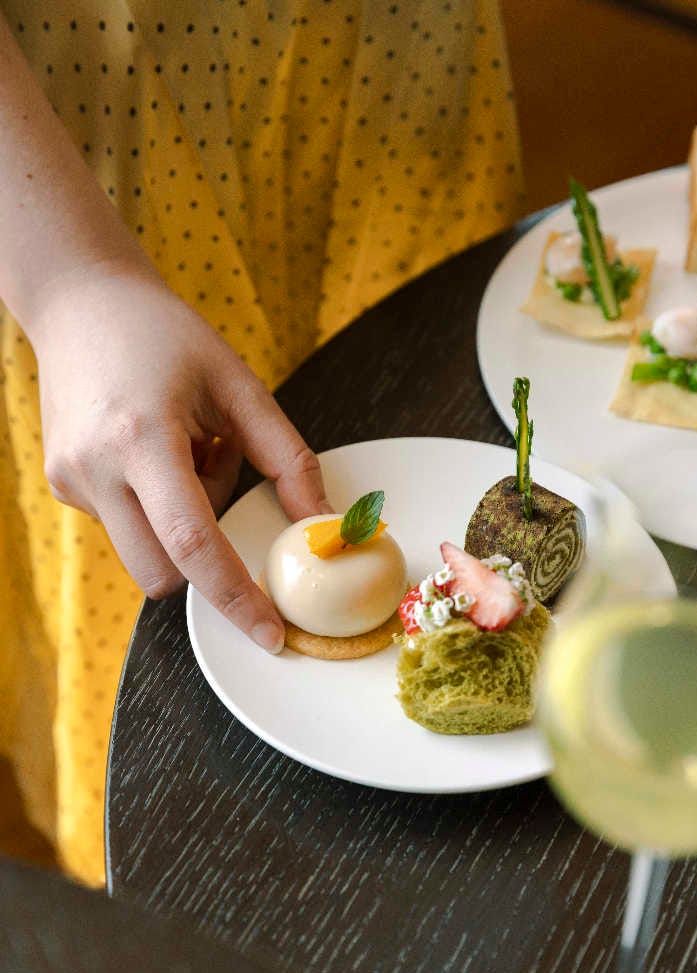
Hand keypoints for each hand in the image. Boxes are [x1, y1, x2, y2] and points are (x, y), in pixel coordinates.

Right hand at [32, 262, 330, 651]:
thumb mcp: (239, 385)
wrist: (79, 301)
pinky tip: (152, 448)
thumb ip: (289, 459)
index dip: (235, 598)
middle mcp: (96, 469)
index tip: (271, 635)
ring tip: (181, 449)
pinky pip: (123, 529)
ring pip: (144, 556)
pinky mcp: (60, 486)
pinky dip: (152, 508)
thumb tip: (324, 524)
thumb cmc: (165, 335)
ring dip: (178, 527)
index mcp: (142, 439)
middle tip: (216, 469)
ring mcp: (70, 482)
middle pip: (164, 573)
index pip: (193, 546)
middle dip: (203, 557)